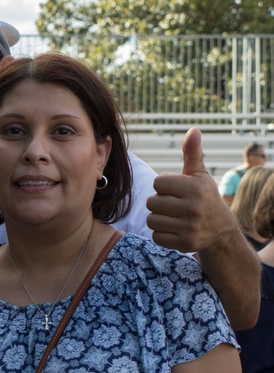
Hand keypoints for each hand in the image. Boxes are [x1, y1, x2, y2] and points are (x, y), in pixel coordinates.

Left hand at [145, 127, 237, 253]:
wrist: (220, 230)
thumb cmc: (203, 197)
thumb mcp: (199, 175)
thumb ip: (192, 153)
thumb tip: (193, 129)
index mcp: (196, 188)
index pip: (157, 183)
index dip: (163, 186)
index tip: (176, 191)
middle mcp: (194, 207)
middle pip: (151, 202)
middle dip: (159, 203)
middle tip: (175, 206)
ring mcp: (190, 227)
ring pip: (151, 220)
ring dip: (159, 219)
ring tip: (174, 218)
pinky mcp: (184, 243)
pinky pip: (156, 236)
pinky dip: (162, 234)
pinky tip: (176, 230)